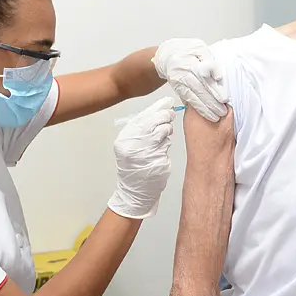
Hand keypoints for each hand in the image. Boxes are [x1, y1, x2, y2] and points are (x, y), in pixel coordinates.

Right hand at [108, 96, 174, 218]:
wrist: (135, 191)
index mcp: (125, 138)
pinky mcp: (157, 161)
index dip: (158, 108)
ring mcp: (145, 153)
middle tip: (170, 115)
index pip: (143, 116)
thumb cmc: (134, 165)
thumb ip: (143, 127)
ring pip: (163, 132)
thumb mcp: (131, 144)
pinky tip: (162, 148)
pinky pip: (167, 145)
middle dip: (165, 116)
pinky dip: (167, 144)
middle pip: (154, 122)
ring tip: (163, 135)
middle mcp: (133, 145)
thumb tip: (161, 108)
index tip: (167, 104)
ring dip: (167, 131)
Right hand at [154, 38, 228, 121]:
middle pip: (199, 89)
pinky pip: (188, 99)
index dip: (214, 88)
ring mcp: (178, 81)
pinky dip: (198, 108)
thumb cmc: (187, 50)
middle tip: (223, 111)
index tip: (224, 98)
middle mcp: (182, 72)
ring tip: (216, 116)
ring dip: (205, 109)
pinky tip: (206, 114)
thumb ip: (209, 61)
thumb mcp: (199, 48)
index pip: (204, 76)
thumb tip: (218, 76)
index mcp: (189, 60)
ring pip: (193, 97)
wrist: (167, 54)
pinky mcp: (176, 88)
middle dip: (212, 102)